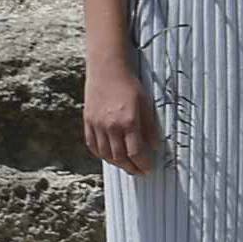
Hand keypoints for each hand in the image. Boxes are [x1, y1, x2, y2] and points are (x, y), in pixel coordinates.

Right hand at [84, 63, 159, 177]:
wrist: (107, 69)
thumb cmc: (130, 84)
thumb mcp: (147, 103)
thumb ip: (150, 127)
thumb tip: (155, 146)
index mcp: (128, 122)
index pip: (136, 152)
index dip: (143, 164)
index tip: (149, 169)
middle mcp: (110, 127)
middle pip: (119, 158)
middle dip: (131, 168)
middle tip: (140, 172)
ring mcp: (96, 126)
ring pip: (105, 155)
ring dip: (117, 164)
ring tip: (127, 165)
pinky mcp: (87, 122)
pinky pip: (93, 146)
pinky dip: (102, 154)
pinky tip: (110, 155)